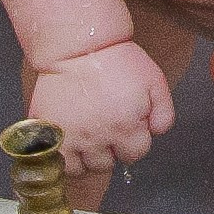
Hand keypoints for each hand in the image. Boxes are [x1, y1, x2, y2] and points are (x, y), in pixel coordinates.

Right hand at [30, 40, 175, 178]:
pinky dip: (64, 158)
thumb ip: (164, 112)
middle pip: (108, 164)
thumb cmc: (117, 60)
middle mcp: (99, 137)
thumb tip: (156, 133)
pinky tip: (70, 143)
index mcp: (126, 127)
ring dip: (87, 156)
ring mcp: (71, 137)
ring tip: (87, 137)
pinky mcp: (49, 132)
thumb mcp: (154, 80)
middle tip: (106, 127)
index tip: (127, 125)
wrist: (78, 46)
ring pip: (82, 168)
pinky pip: (58, 162)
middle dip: (110, 149)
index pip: (135, 154)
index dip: (134, 139)